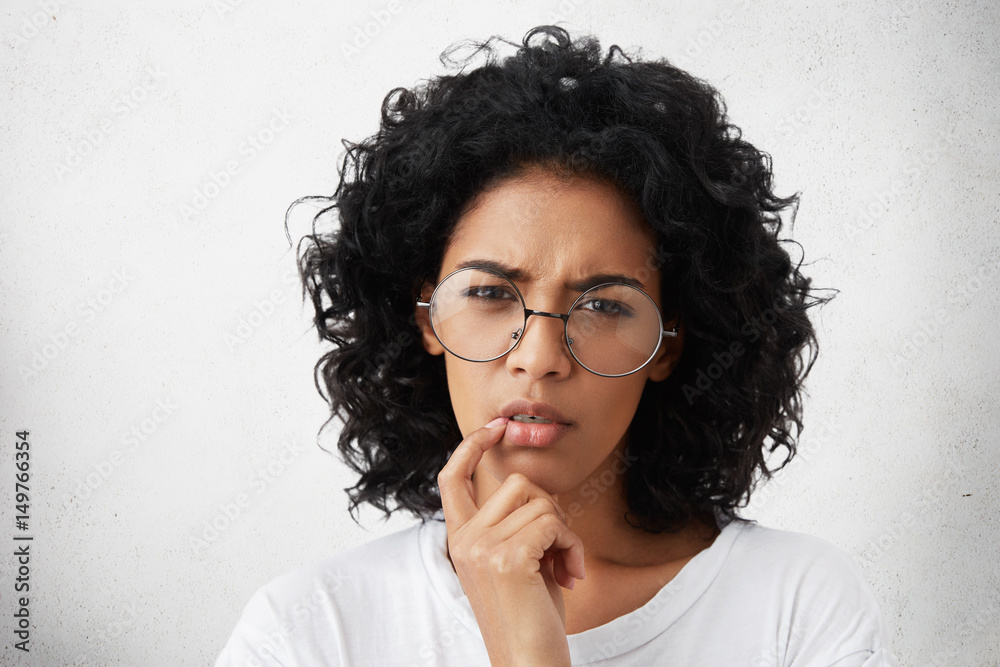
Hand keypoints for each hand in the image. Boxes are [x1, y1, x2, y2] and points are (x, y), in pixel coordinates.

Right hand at [437, 417, 585, 666]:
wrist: (528, 663)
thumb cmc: (529, 617)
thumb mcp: (513, 562)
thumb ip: (511, 525)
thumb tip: (531, 487)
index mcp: (460, 540)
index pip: (451, 478)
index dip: (470, 446)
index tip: (494, 427)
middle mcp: (465, 540)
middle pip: (516, 484)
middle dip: (550, 509)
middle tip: (561, 548)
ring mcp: (482, 547)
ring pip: (540, 502)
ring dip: (566, 532)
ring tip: (566, 567)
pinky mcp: (508, 557)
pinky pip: (554, 522)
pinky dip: (572, 544)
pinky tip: (570, 574)